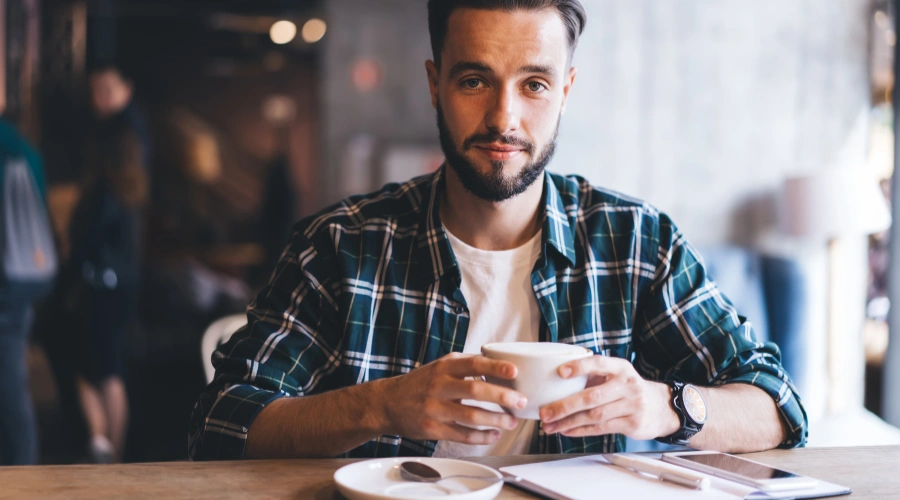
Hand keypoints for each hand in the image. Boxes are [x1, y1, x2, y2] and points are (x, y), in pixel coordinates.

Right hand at [376, 353, 527, 444]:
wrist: (388, 403)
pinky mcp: (432, 428)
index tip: (514, 371)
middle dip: (502, 396)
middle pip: (475, 390)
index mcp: (443, 367)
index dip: (495, 367)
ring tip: (511, 422)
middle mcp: (439, 385)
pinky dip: (481, 437)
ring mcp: (435, 408)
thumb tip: (499, 365)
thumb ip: (465, 365)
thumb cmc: (420, 384)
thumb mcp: (439, 366)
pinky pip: (461, 435)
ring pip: (471, 415)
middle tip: (521, 401)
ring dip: (495, 420)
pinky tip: (493, 435)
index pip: (473, 363)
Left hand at [539, 356, 680, 438]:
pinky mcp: (632, 423)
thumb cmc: (628, 389)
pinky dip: (581, 431)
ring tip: (550, 425)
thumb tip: (555, 381)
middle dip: (564, 406)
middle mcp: (627, 385)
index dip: (580, 367)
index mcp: (620, 367)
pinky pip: (601, 428)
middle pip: (592, 397)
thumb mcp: (616, 375)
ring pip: (594, 416)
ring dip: (568, 422)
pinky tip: (566, 431)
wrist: (661, 407)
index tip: (560, 372)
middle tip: (545, 412)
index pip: (598, 363)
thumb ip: (593, 375)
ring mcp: (632, 405)